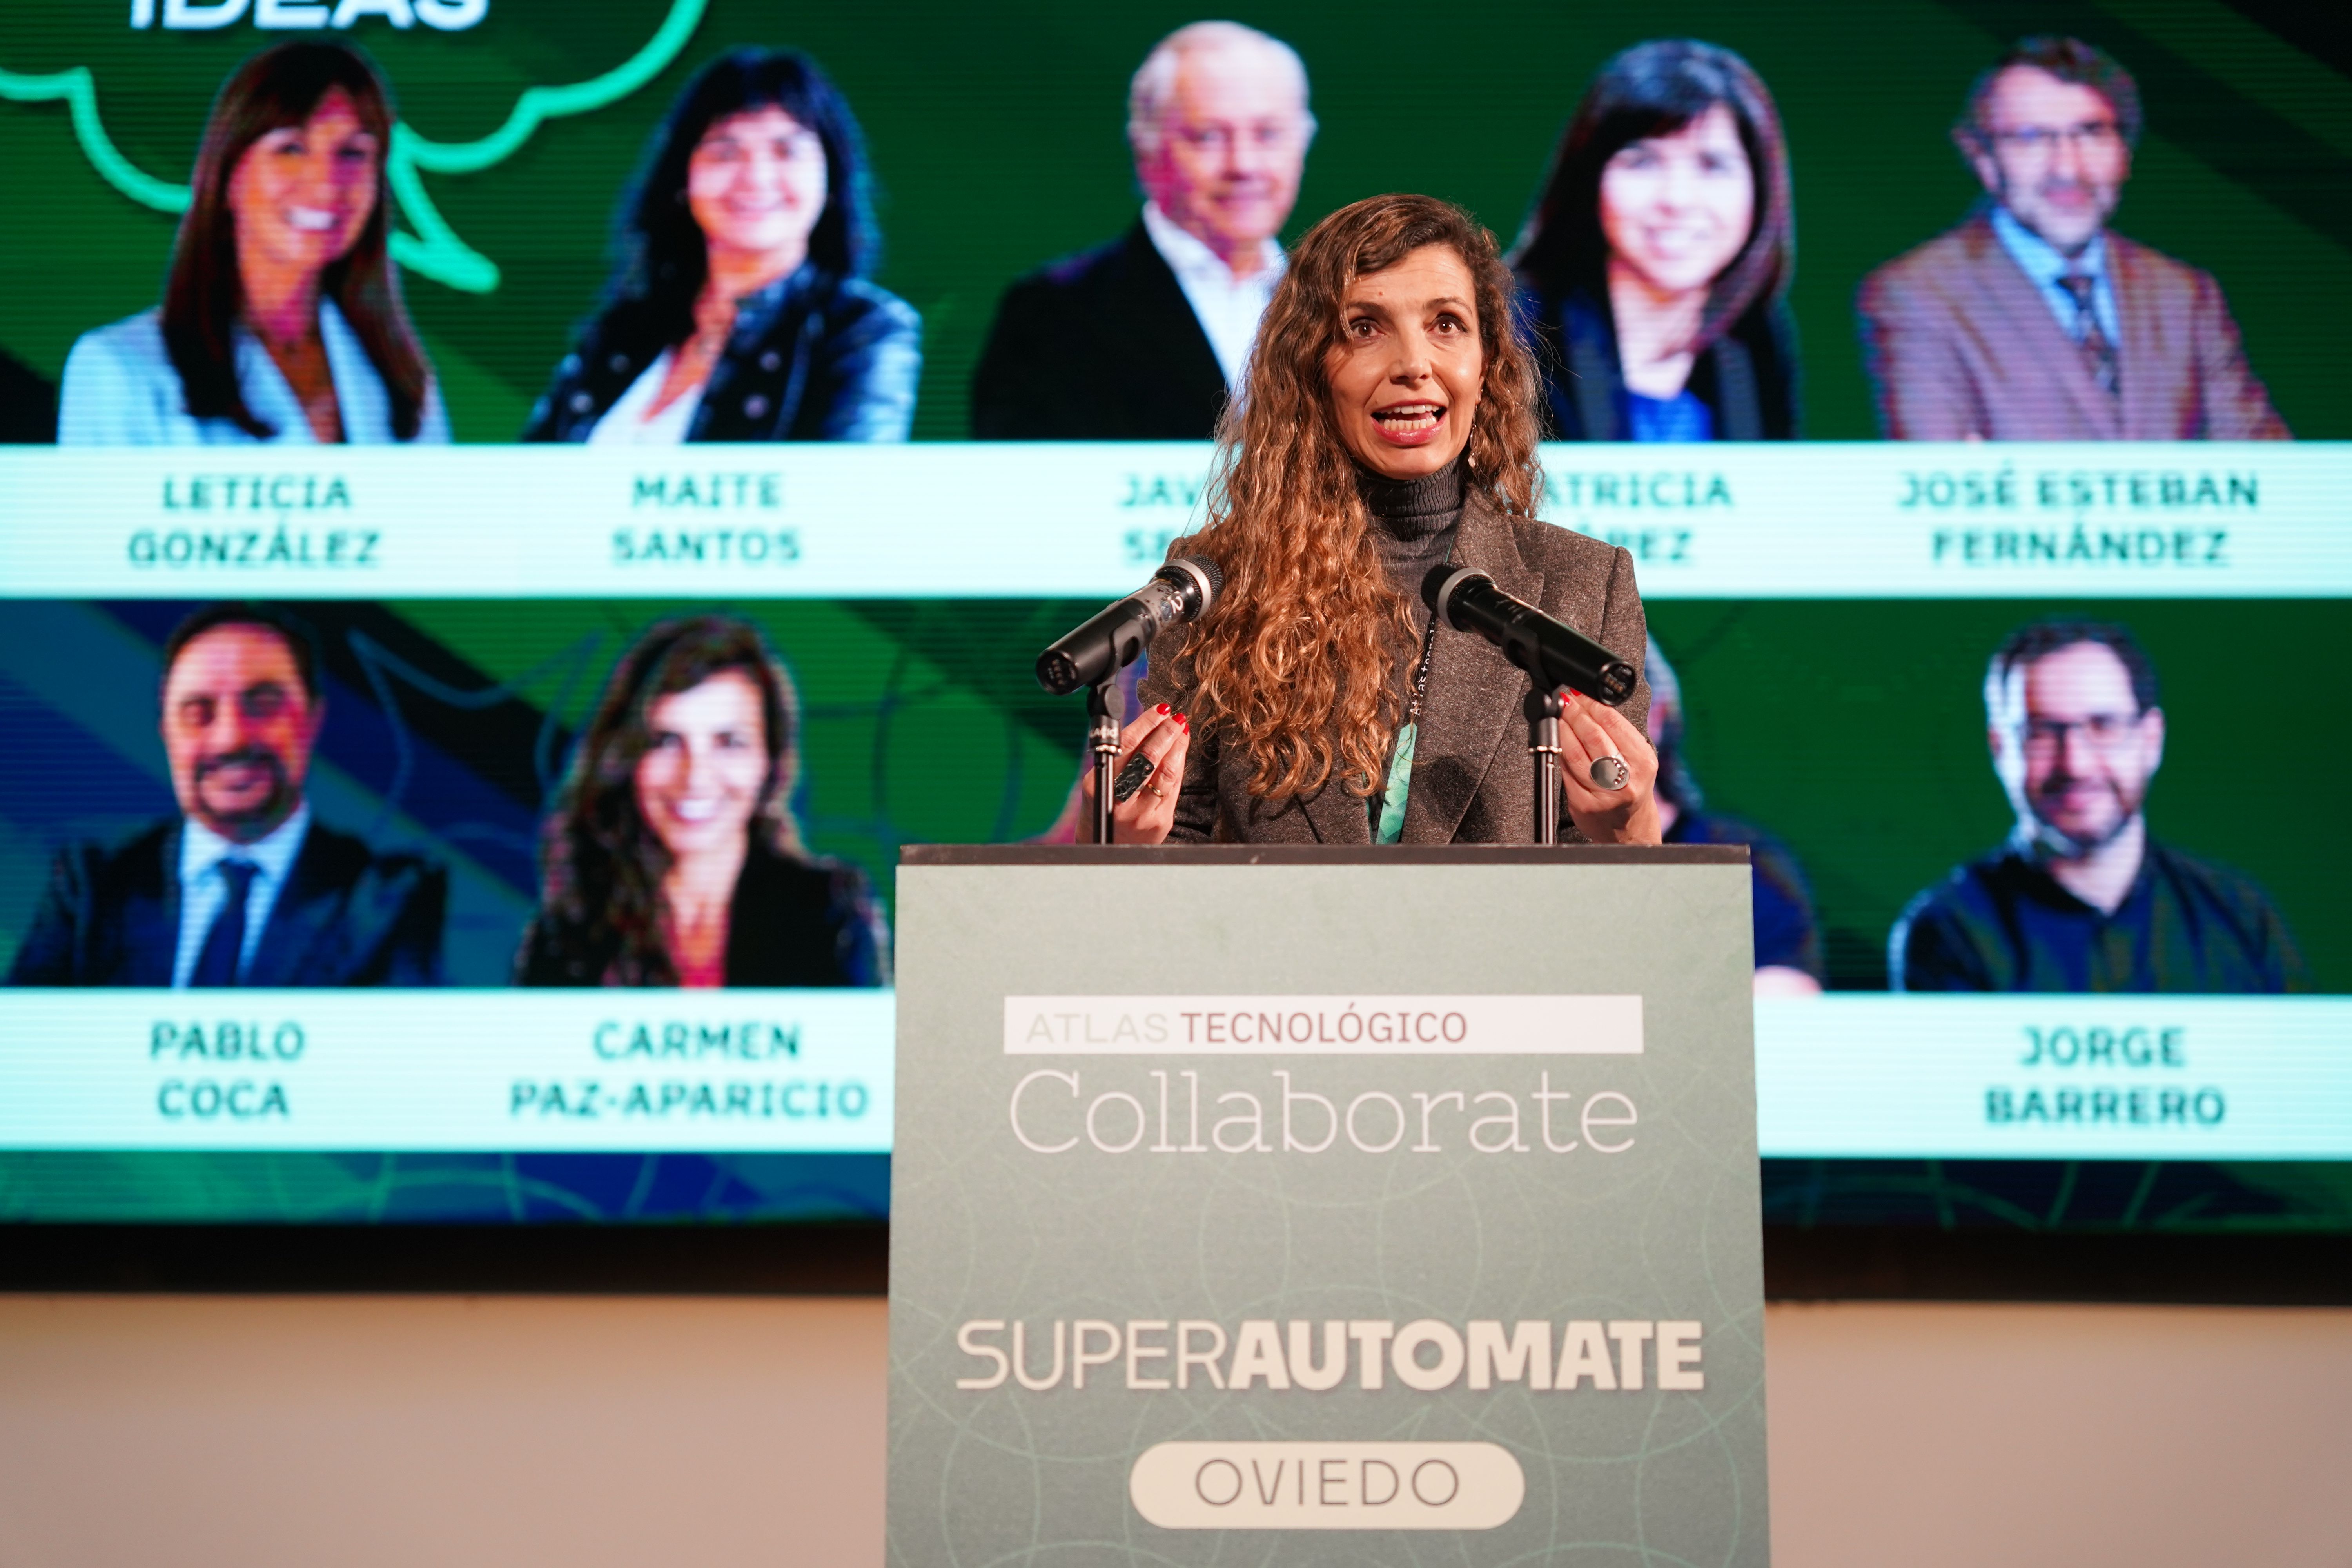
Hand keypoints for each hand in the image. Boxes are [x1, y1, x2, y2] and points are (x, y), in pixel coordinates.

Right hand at [1078, 704, 1190, 844]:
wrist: (1108, 847)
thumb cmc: (1104, 809)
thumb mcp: (1101, 782)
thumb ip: (1121, 757)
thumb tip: (1147, 725)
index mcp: (1102, 784)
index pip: (1128, 745)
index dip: (1147, 723)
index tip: (1159, 710)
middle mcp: (1121, 800)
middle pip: (1150, 757)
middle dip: (1166, 732)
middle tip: (1175, 718)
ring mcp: (1143, 813)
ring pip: (1168, 772)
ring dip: (1178, 747)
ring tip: (1181, 730)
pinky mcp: (1161, 822)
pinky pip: (1174, 788)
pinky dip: (1179, 765)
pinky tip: (1181, 752)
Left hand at [1556, 690, 1661, 844]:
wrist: (1630, 829)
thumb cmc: (1632, 789)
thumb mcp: (1637, 761)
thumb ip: (1618, 737)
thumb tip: (1589, 706)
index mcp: (1643, 762)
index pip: (1614, 723)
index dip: (1592, 704)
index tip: (1580, 693)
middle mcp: (1626, 779)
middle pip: (1593, 736)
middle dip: (1575, 713)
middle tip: (1565, 701)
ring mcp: (1604, 794)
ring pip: (1576, 754)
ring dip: (1563, 730)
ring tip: (1558, 716)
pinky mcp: (1584, 805)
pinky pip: (1567, 773)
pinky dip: (1560, 754)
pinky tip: (1557, 742)